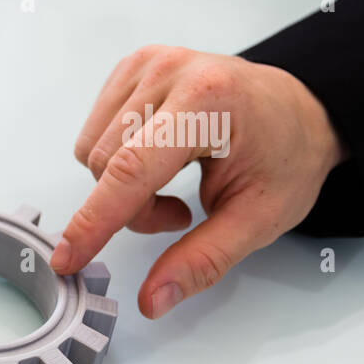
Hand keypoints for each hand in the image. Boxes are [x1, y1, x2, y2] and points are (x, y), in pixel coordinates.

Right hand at [51, 47, 343, 317]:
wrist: (296, 111)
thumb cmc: (284, 156)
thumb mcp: (258, 219)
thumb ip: (202, 261)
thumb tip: (153, 299)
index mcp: (208, 101)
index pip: (131, 169)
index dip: (94, 221)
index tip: (67, 258)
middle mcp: (170, 71)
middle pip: (106, 167)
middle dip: (131, 209)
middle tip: (179, 215)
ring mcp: (147, 64)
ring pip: (92, 153)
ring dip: (122, 187)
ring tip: (171, 183)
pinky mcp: (131, 69)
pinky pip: (93, 134)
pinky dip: (116, 162)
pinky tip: (156, 158)